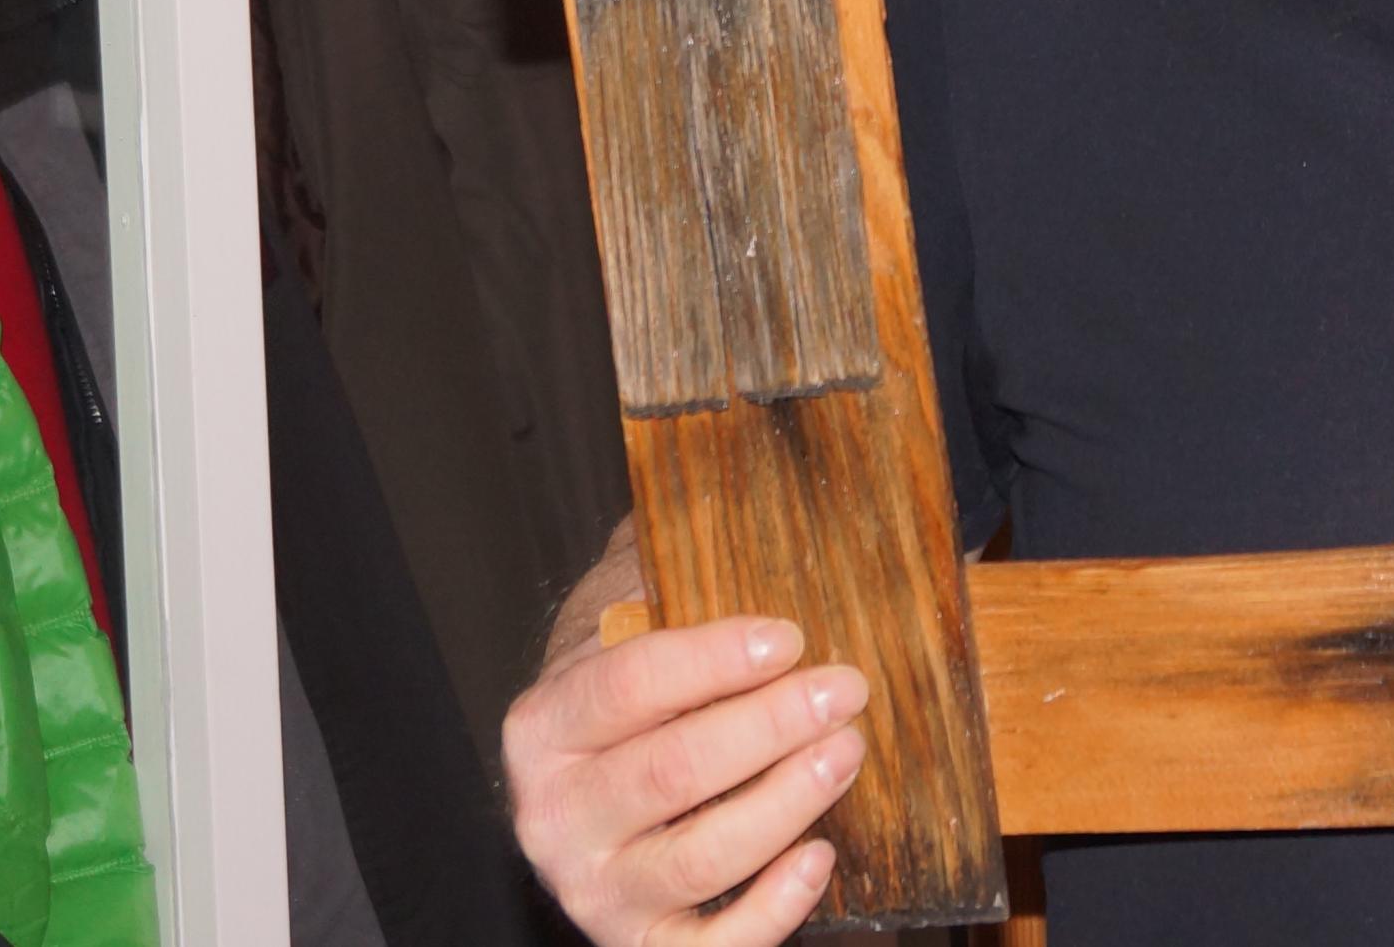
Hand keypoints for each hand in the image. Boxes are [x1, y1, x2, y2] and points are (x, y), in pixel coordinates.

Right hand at [504, 518, 866, 946]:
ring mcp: (595, 889)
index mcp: (544, 725)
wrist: (597, 788)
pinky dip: (771, 909)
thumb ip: (671, 575)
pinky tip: (822, 857)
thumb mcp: (632, 623)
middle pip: (668, 772)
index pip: (628, 684)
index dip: (714, 658)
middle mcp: (554, 815)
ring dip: (784, 802)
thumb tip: (753, 492)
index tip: (792, 634)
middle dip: (769, 726)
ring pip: (697, 857)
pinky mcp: (642, 943)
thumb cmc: (636, 696)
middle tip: (846, 687)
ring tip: (848, 750)